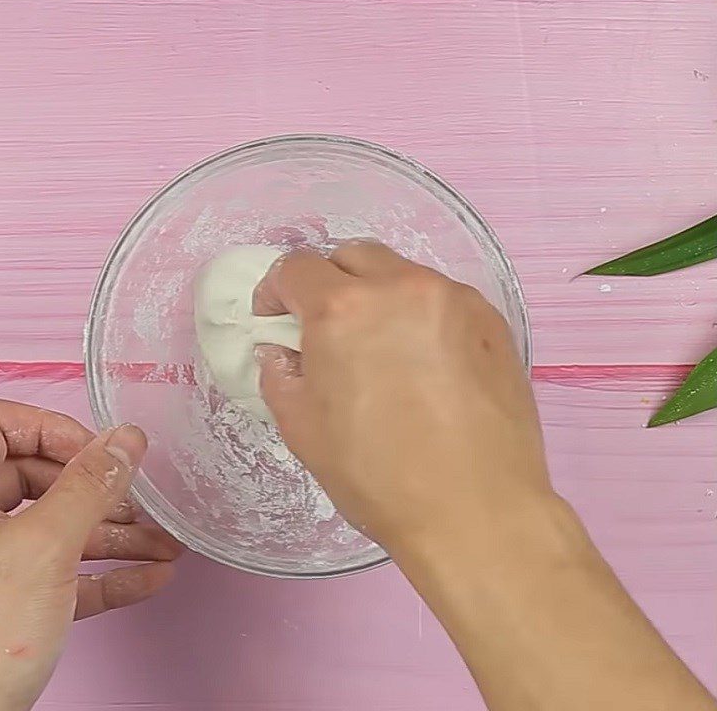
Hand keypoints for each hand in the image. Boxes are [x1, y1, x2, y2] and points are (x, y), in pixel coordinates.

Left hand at [0, 400, 181, 710]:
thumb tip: (126, 438)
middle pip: (38, 476)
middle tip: (136, 502)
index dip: (49, 428)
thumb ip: (90, 486)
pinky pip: (66, 573)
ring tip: (164, 543)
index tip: (94, 450)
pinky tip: (150, 577)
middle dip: (96, 489)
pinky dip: (107, 573)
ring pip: (58, 527)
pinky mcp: (13, 604)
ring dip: (115, 535)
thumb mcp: (46, 547)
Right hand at [255, 242, 715, 710]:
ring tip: (382, 348)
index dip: (276, 293)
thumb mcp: (302, 429)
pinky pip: (441, 297)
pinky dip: (420, 314)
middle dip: (328, 284)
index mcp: (343, 309)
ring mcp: (453, 297)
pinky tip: (427, 362)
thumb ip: (280, 372)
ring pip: (400, 273)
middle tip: (328, 331)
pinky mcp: (491, 318)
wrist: (479, 510)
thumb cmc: (379, 477)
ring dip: (378, 296)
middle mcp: (399, 286)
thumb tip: (283, 349)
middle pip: (350, 256)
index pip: (294, 267)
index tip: (278, 322)